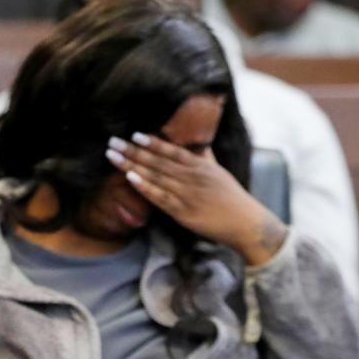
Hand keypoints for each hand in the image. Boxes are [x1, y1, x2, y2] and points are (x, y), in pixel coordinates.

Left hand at [106, 133, 287, 266]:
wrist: (246, 224)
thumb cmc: (232, 198)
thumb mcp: (219, 173)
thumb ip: (205, 158)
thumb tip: (200, 145)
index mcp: (200, 166)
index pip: (172, 151)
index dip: (152, 142)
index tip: (134, 134)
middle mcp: (192, 177)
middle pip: (157, 161)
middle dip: (132, 151)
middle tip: (112, 141)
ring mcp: (186, 194)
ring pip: (154, 176)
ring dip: (131, 165)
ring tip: (112, 156)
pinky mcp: (183, 212)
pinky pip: (159, 197)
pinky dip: (144, 187)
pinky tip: (130, 177)